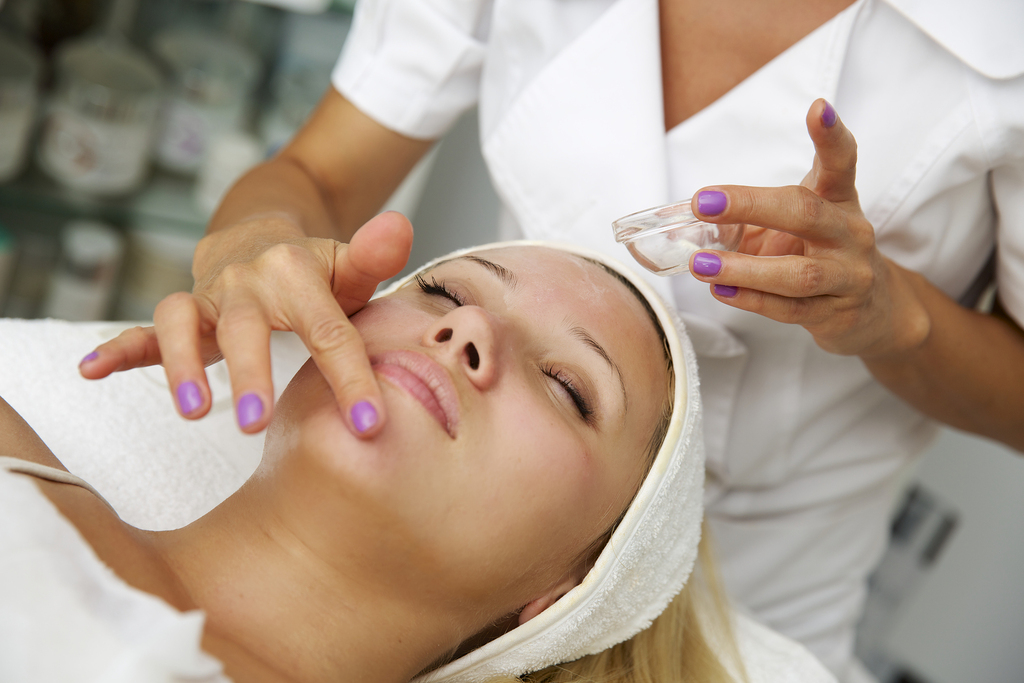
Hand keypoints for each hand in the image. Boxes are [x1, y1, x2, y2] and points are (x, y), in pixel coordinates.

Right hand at [79, 211, 412, 435]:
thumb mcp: (349, 266)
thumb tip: (402, 227)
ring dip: (180, 364)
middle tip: (256, 422)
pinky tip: (91, 371)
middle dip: (249, 373)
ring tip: (191, 410)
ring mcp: (208, 298)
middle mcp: (247, 284)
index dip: (350, 379)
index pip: (329, 332)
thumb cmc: (317, 274)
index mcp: (297, 275)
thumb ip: (374, 255)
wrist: (263, 238)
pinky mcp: (181, 314)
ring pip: (181, 321)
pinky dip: (117, 348)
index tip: (368, 426)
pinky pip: (143, 329)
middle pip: (245, 327)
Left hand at [686, 99, 929, 357]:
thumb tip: (690, 213)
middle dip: (751, 205)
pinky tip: (721, 291)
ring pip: (799, 273)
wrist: (874, 310)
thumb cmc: (822, 253)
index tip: (817, 108)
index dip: (830, 136)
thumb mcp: (799, 223)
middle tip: (703, 202)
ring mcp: (847, 276)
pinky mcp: (836, 314)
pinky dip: (751, 300)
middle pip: (807, 213)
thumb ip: (756, 212)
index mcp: (839, 201)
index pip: (841, 162)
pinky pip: (790, 309)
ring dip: (744, 269)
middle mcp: (849, 234)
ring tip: (701, 265)